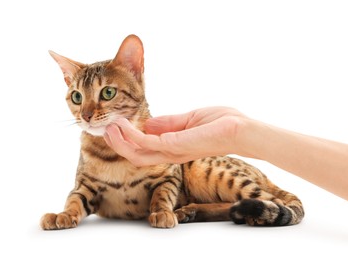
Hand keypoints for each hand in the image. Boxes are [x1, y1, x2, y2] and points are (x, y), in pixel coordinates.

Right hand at [104, 107, 246, 165]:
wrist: (241, 129)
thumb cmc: (223, 123)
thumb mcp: (190, 119)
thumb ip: (169, 122)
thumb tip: (148, 122)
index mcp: (174, 147)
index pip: (145, 147)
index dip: (129, 137)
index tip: (117, 123)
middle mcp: (170, 153)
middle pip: (135, 155)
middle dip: (118, 143)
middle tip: (106, 127)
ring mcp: (172, 151)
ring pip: (135, 153)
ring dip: (118, 141)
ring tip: (108, 126)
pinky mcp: (174, 146)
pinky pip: (144, 143)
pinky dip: (130, 134)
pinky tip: (121, 123)